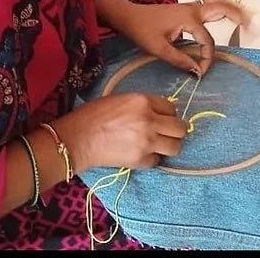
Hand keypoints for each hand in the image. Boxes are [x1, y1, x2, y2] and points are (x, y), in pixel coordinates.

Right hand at [56, 92, 186, 171]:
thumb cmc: (93, 114)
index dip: (167, 113)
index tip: (161, 118)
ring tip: (156, 145)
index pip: (171, 107)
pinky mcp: (141, 160)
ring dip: (168, 146)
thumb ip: (141, 104)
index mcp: (143, 101)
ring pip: (175, 147)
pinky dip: (152, 158)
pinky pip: (157, 161)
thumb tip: (157, 113)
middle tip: (164, 132)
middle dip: (174, 130)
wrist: (79, 138)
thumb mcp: (120, 99)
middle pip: (180, 128)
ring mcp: (147, 142)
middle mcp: (149, 120)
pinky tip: (140, 153)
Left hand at [119, 0, 249, 75]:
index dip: (207, 59)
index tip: (201, 72)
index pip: (207, 41)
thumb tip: (198, 71)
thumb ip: (180, 60)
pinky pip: (209, 5)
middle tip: (252, 27)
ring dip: (231, 8)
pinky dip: (221, 8)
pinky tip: (226, 15)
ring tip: (246, 18)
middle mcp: (192, 9)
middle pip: (222, 8)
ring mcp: (189, 7)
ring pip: (216, 3)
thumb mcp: (159, 49)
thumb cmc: (142, 30)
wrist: (128, 15)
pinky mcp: (185, 9)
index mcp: (188, 19)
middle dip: (239, 16)